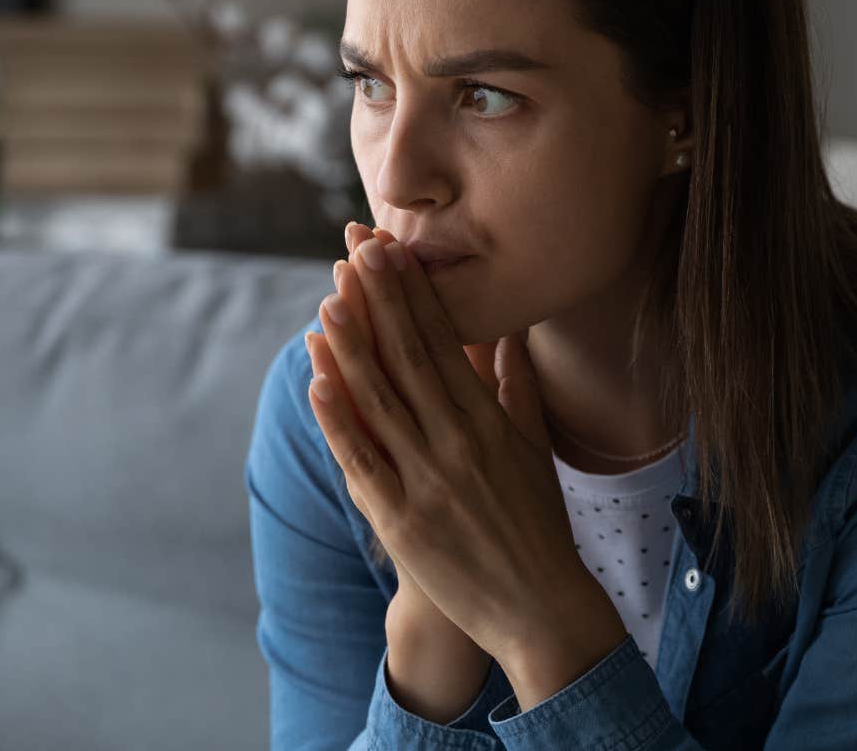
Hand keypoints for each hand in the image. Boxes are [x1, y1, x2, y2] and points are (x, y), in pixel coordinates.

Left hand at [303, 222, 627, 699]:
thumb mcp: (536, 446)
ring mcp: (428, 480)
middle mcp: (459, 443)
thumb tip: (511, 332)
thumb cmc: (538, 522)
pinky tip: (318, 382)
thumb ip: (517, 386)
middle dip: (380, 301)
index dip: (414, 294)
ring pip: (380, 401)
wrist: (538, 606)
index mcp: (490, 420)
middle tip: (357, 250)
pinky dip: (339, 419)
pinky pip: (363, 461)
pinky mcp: (402, 519)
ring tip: (328, 300)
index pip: (445, 343)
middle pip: (410, 358)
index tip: (391, 250)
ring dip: (351, 348)